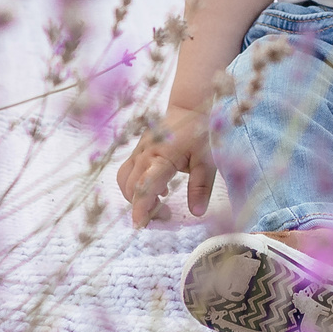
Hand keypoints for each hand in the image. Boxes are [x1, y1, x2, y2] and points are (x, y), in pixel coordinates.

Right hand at [116, 106, 212, 227]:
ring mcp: (139, 151)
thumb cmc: (200, 132)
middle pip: (131, 188)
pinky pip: (128, 172)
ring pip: (124, 180)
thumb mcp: (207, 161)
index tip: (141, 225)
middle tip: (166, 216)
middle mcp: (145, 154)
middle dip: (142, 207)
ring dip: (135, 197)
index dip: (141, 207)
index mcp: (162, 156)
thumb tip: (197, 213)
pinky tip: (160, 190)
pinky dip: (137, 186)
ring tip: (160, 204)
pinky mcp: (138, 150)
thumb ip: (201, 187)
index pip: (145, 186)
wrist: (189, 106)